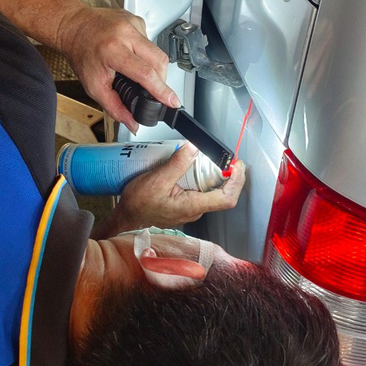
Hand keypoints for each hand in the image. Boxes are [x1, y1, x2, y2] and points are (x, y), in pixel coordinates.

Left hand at [57, 6, 177, 133]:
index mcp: (112, 49)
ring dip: (153, 66)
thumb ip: (115, 108)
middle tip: (153, 89)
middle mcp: (125, 33)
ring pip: (158, 51)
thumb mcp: (93, 86)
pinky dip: (146, 53)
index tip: (172, 101)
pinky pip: (151, 41)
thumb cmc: (81, 53)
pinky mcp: (137, 19)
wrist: (74, 26)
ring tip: (136, 70)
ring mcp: (133, 23)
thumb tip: (132, 122)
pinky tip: (133, 54)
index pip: (145, 72)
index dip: (161, 90)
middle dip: (161, 80)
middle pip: (159, 60)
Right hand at [106, 142, 245, 233]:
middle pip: (222, 193)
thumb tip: (194, 148)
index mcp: (192, 206)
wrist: (127, 217)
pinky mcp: (186, 205)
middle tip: (226, 159)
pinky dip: (203, 179)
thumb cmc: (139, 204)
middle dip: (228, 174)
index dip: (237, 182)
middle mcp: (195, 210)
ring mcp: (191, 209)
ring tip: (211, 160)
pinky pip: (201, 192)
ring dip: (215, 176)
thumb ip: (178, 163)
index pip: (226, 198)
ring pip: (212, 192)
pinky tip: (195, 169)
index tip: (237, 166)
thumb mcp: (157, 179)